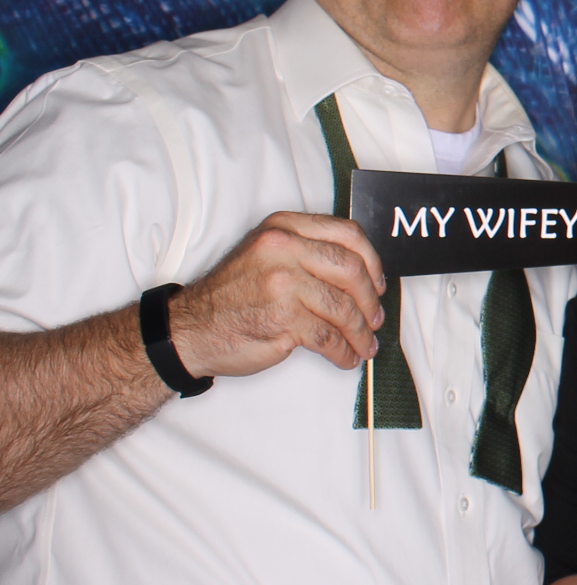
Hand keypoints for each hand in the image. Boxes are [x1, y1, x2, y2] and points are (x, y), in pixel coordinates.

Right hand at [169, 211, 387, 375]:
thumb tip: (363, 274)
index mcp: (284, 228)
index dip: (372, 261)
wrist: (190, 329)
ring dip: (361, 333)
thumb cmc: (233, 295)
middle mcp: (283, 249)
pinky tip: (345, 356)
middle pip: (352, 271)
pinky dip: (343, 351)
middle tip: (375, 319)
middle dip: (371, 301)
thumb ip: (309, 253)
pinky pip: (329, 337)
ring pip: (343, 308)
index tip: (378, 283)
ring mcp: (283, 283)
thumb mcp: (267, 254)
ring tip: (365, 345)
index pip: (347, 234)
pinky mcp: (283, 318)